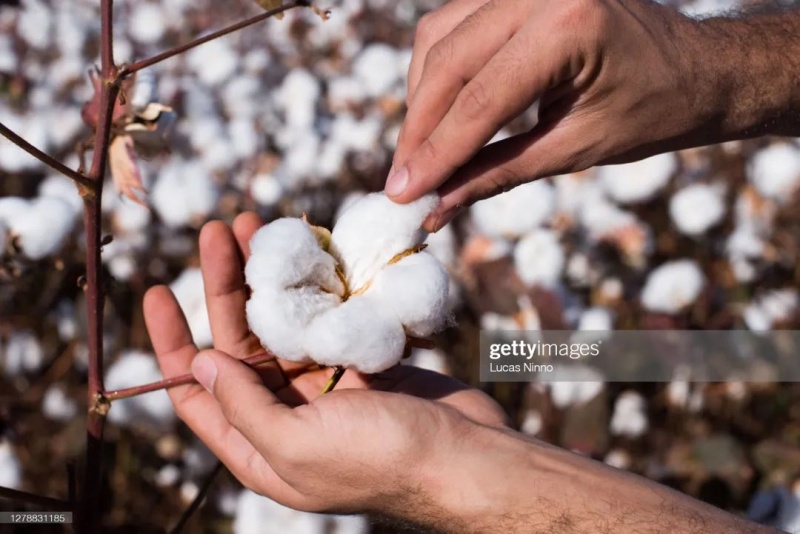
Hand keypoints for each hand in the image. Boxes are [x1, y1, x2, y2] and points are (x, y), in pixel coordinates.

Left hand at [143, 213, 508, 515]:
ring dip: (269, 275)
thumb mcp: (296, 445)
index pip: (197, 392)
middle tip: (220, 230)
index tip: (157, 291)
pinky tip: (306, 250)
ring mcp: (324, 386)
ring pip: (283, 321)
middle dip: (226, 285)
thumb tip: (200, 362)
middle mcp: (285, 415)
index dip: (172, 343)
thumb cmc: (381, 460)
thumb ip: (243, 406)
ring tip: (254, 225)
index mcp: (259, 447)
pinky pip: (325, 317)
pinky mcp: (359, 361)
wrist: (465, 456)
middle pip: (240, 343)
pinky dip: (315, 285)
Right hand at [386, 0, 719, 229]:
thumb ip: (497, 173)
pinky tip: (438, 114)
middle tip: (401, 182)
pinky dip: (440, 72)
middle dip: (419, 129)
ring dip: (421, 99)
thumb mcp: (574, 150)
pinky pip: (455, 24)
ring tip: (418, 155)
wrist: (698, 67)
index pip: (479, 99)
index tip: (400, 194)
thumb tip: (435, 206)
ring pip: (440, 37)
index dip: (435, 153)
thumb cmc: (655, 111)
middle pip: (447, 61)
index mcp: (570, 23)